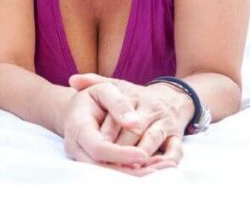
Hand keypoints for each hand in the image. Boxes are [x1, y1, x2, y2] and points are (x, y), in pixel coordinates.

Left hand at [70, 73, 191, 164]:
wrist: (172, 96)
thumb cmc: (135, 96)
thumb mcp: (117, 84)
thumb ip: (94, 81)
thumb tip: (72, 80)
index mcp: (132, 95)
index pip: (118, 114)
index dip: (107, 132)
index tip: (98, 145)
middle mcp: (149, 107)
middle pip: (133, 131)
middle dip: (119, 148)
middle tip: (106, 163)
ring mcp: (164, 121)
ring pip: (151, 140)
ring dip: (139, 157)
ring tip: (125, 170)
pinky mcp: (177, 135)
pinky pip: (175, 149)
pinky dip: (165, 160)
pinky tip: (152, 170)